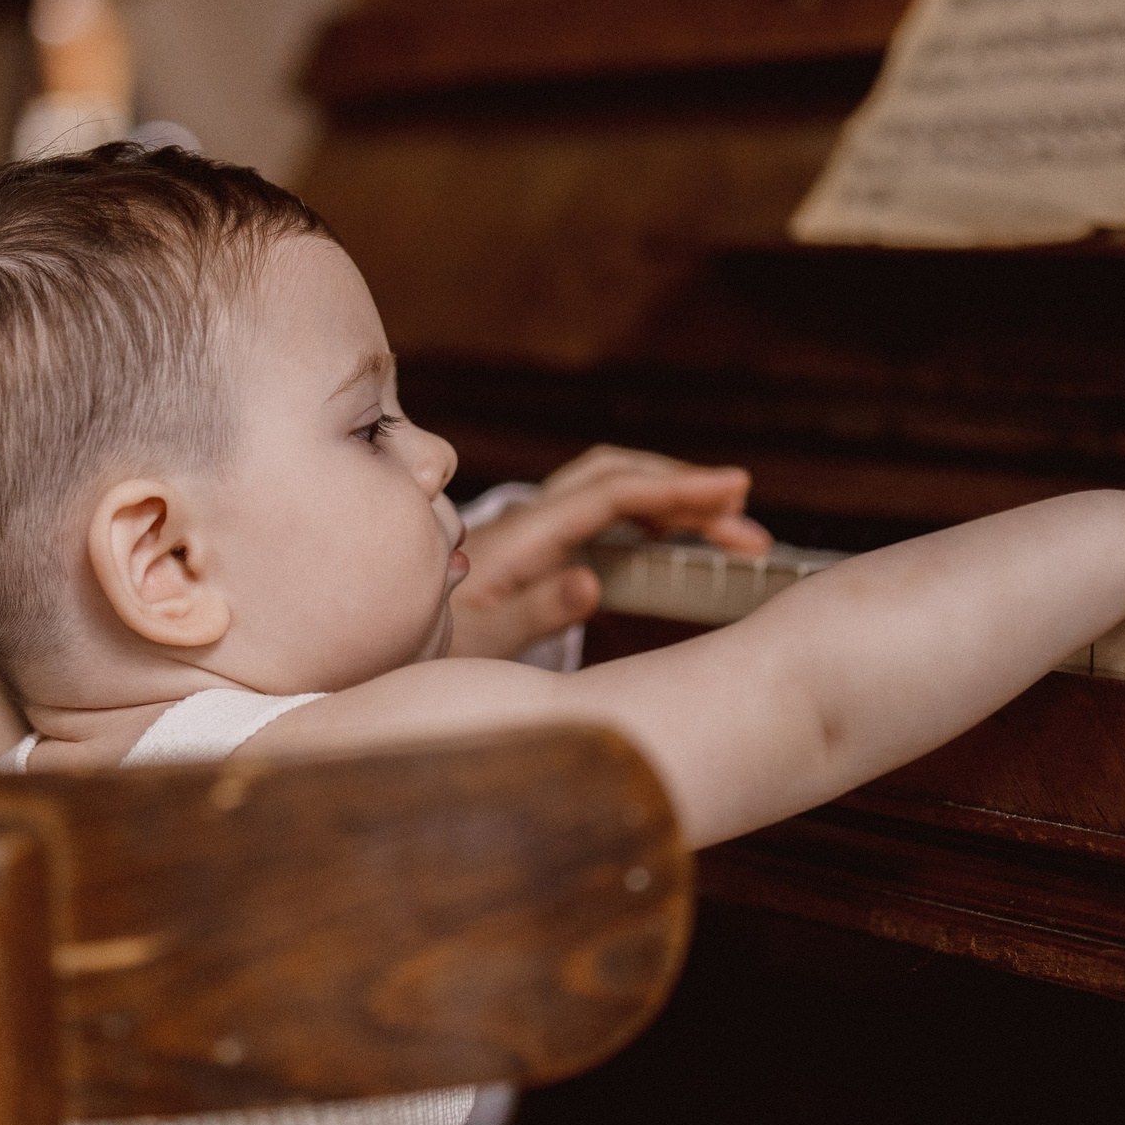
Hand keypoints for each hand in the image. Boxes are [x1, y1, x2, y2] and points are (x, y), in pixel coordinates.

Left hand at [448, 446, 770, 659]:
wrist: (377, 644)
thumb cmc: (423, 645)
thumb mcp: (479, 641)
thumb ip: (533, 610)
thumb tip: (590, 585)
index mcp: (523, 536)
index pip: (613, 494)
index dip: (677, 488)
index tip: (734, 488)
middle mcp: (529, 522)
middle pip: (620, 479)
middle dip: (686, 490)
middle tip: (747, 521)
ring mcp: (531, 532)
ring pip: (613, 494)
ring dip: (672, 505)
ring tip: (731, 534)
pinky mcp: (532, 551)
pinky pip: (600, 519)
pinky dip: (646, 520)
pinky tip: (674, 543)